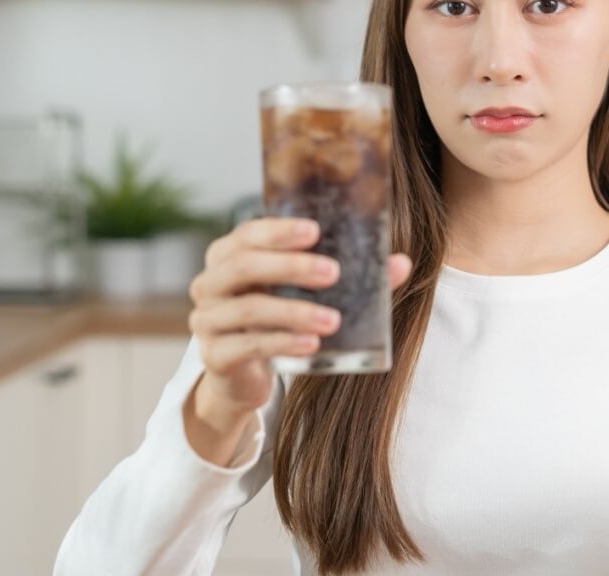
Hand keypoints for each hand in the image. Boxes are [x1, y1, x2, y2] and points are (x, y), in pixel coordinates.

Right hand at [186, 217, 413, 416]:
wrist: (242, 376)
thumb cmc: (277, 320)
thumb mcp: (304, 294)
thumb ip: (349, 276)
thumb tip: (401, 263)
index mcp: (228, 256)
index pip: (247, 234)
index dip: (278, 231)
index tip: (315, 231)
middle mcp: (210, 283)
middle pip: (244, 265)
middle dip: (291, 266)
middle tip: (332, 273)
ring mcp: (207, 320)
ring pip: (249, 308)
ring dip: (295, 311)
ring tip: (333, 319)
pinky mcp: (214, 355)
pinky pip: (248, 345)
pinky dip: (282, 343)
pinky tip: (312, 344)